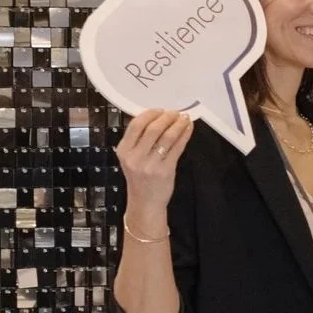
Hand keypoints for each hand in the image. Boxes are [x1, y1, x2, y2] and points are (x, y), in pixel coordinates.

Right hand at [116, 110, 193, 228]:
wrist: (145, 202)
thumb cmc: (140, 178)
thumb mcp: (131, 158)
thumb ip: (138, 139)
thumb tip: (156, 116)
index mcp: (124, 151)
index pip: (136, 125)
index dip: (150, 114)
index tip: (160, 110)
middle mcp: (135, 157)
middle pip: (153, 128)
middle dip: (167, 117)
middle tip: (175, 113)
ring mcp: (151, 164)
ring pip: (167, 137)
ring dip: (178, 124)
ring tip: (184, 118)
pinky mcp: (166, 170)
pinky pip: (178, 147)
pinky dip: (184, 135)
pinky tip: (188, 129)